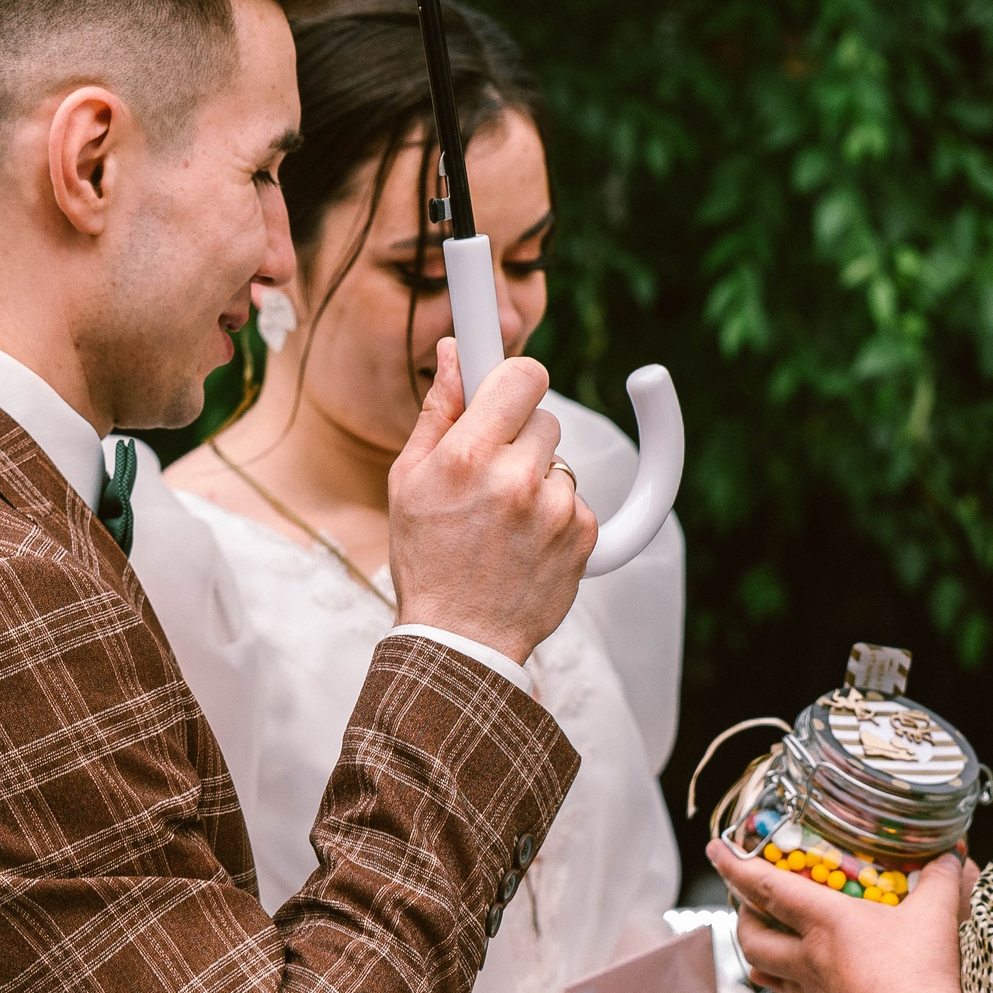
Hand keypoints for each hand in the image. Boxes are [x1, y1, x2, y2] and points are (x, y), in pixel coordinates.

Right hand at [388, 340, 595, 664]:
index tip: (508, 385)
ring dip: (538, 480)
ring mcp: (556, 509)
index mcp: (468, 456)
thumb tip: (454, 351)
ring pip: (560, 461)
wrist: (460, 640)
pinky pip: (576, 500)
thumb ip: (439, 411)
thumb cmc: (426, 558)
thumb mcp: (408, 481)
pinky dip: (556, 515)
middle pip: (543, 417)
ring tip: (502, 521)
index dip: (514, 379)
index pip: (522, 375)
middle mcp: (516, 478)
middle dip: (519, 437)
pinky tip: (523, 543)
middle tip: (488, 476)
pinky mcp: (584, 536)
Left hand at [707, 842, 977, 992]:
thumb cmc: (921, 974)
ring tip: (758, 931)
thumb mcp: (936, 914)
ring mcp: (816, 987)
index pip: (766, 887)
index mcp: (825, 921)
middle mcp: (810, 954)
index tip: (715, 849)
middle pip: (751, 935)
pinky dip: (780, 979)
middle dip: (739, 913)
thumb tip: (950, 854)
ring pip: (762, 968)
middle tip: (745, 895)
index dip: (735, 865)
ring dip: (752, 948)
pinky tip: (787, 976)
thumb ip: (940, 878)